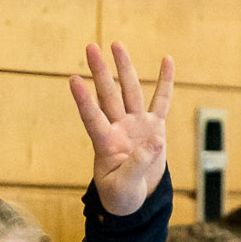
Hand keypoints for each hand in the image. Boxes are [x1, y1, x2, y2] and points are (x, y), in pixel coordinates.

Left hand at [68, 42, 173, 216]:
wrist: (135, 197)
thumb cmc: (122, 195)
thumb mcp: (124, 188)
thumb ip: (137, 165)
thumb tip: (157, 140)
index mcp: (105, 144)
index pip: (92, 118)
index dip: (83, 100)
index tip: (73, 79)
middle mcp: (118, 128)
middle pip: (108, 95)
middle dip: (100, 72)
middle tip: (90, 47)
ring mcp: (136, 125)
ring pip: (130, 91)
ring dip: (124, 68)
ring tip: (116, 44)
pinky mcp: (155, 127)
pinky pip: (162, 101)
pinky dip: (165, 82)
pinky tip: (167, 60)